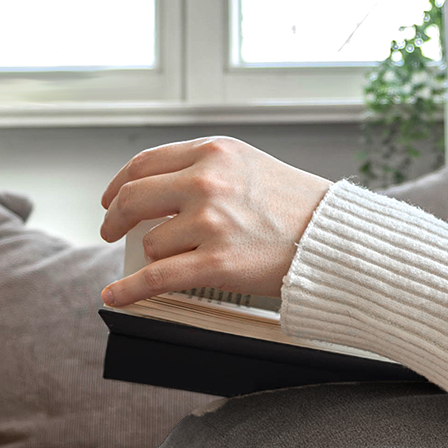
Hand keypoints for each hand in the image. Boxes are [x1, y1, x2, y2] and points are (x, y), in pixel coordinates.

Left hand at [98, 137, 331, 306]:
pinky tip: (115, 295)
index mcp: (214, 153)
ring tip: (181, 259)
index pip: (145, 164)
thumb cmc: (298, 205)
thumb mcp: (249, 166)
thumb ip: (202, 170)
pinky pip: (155, 278)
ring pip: (151, 243)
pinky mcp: (216, 263)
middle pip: (133, 199)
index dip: (119, 184)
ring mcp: (211, 223)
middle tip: (111, 232)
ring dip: (156, 255)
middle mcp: (208, 181)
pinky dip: (128, 290)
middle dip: (115, 219)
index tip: (112, 199)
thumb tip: (151, 197)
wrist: (335, 237)